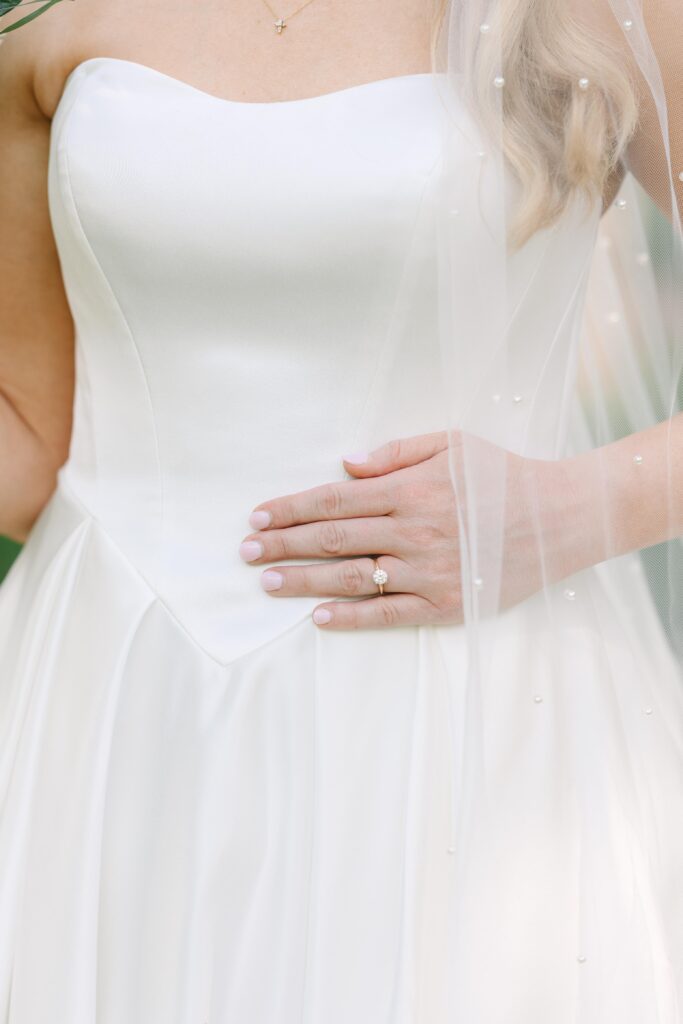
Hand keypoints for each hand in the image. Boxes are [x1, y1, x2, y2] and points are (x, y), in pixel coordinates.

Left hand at [239, 430, 592, 630]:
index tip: (258, 516)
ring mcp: (429, 571)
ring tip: (266, 581)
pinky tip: (318, 617)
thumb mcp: (452, 444)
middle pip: (333, 538)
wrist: (561, 518)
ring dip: (303, 581)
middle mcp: (414, 530)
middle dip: (283, 544)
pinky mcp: (445, 604)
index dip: (292, 508)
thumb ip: (396, 452)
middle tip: (245, 552)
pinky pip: (389, 614)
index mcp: (411, 489)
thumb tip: (345, 463)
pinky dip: (351, 617)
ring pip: (353, 577)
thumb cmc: (503, 476)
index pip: (335, 499)